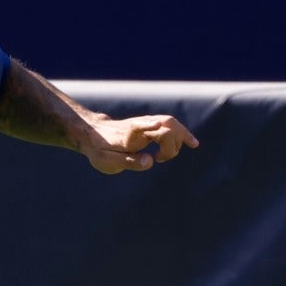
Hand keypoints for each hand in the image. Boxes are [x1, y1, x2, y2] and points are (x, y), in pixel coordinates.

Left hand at [83, 113, 199, 174]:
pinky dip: (181, 133)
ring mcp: (146, 123)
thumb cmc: (99, 150)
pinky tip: (192, 143)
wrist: (92, 134)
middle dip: (172, 145)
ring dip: (180, 138)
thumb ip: (129, 162)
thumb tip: (151, 162)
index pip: (149, 127)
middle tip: (160, 160)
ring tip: (182, 150)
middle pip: (167, 126)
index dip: (158, 133)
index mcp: (131, 134)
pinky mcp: (149, 125)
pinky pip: (170, 125)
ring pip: (171, 124)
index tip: (159, 143)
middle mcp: (141, 125)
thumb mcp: (108, 161)